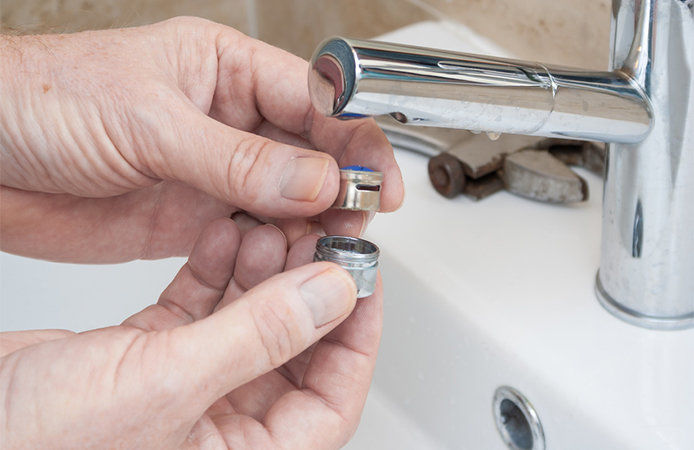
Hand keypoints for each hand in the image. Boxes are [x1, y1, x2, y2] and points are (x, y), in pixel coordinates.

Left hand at [0, 17, 402, 261]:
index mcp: (224, 70)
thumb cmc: (41, 102)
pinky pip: (252, 235)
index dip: (354, 137)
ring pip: (288, 201)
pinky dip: (276, 252)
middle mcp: (228, 122)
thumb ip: (235, 158)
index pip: (314, 99)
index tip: (378, 177)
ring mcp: (214, 173)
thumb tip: (314, 179)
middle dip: (341, 186)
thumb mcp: (148, 121)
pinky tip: (290, 263)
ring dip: (313, 224)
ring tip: (330, 247)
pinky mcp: (194, 219)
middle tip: (358, 220)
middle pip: (311, 154)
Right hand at [0, 218, 381, 447]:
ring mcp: (184, 388)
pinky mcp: (149, 357)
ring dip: (262, 270)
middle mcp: (218, 427)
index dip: (355, 336)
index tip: (363, 281)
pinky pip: (201, 307)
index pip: (331, 401)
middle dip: (306, 288)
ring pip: (248, 320)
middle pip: (293, 350)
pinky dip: (214, 268)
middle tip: (318, 238)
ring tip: (269, 225)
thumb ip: (259, 337)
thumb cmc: (35, 447)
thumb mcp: (168, 387)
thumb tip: (331, 296)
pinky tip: (224, 234)